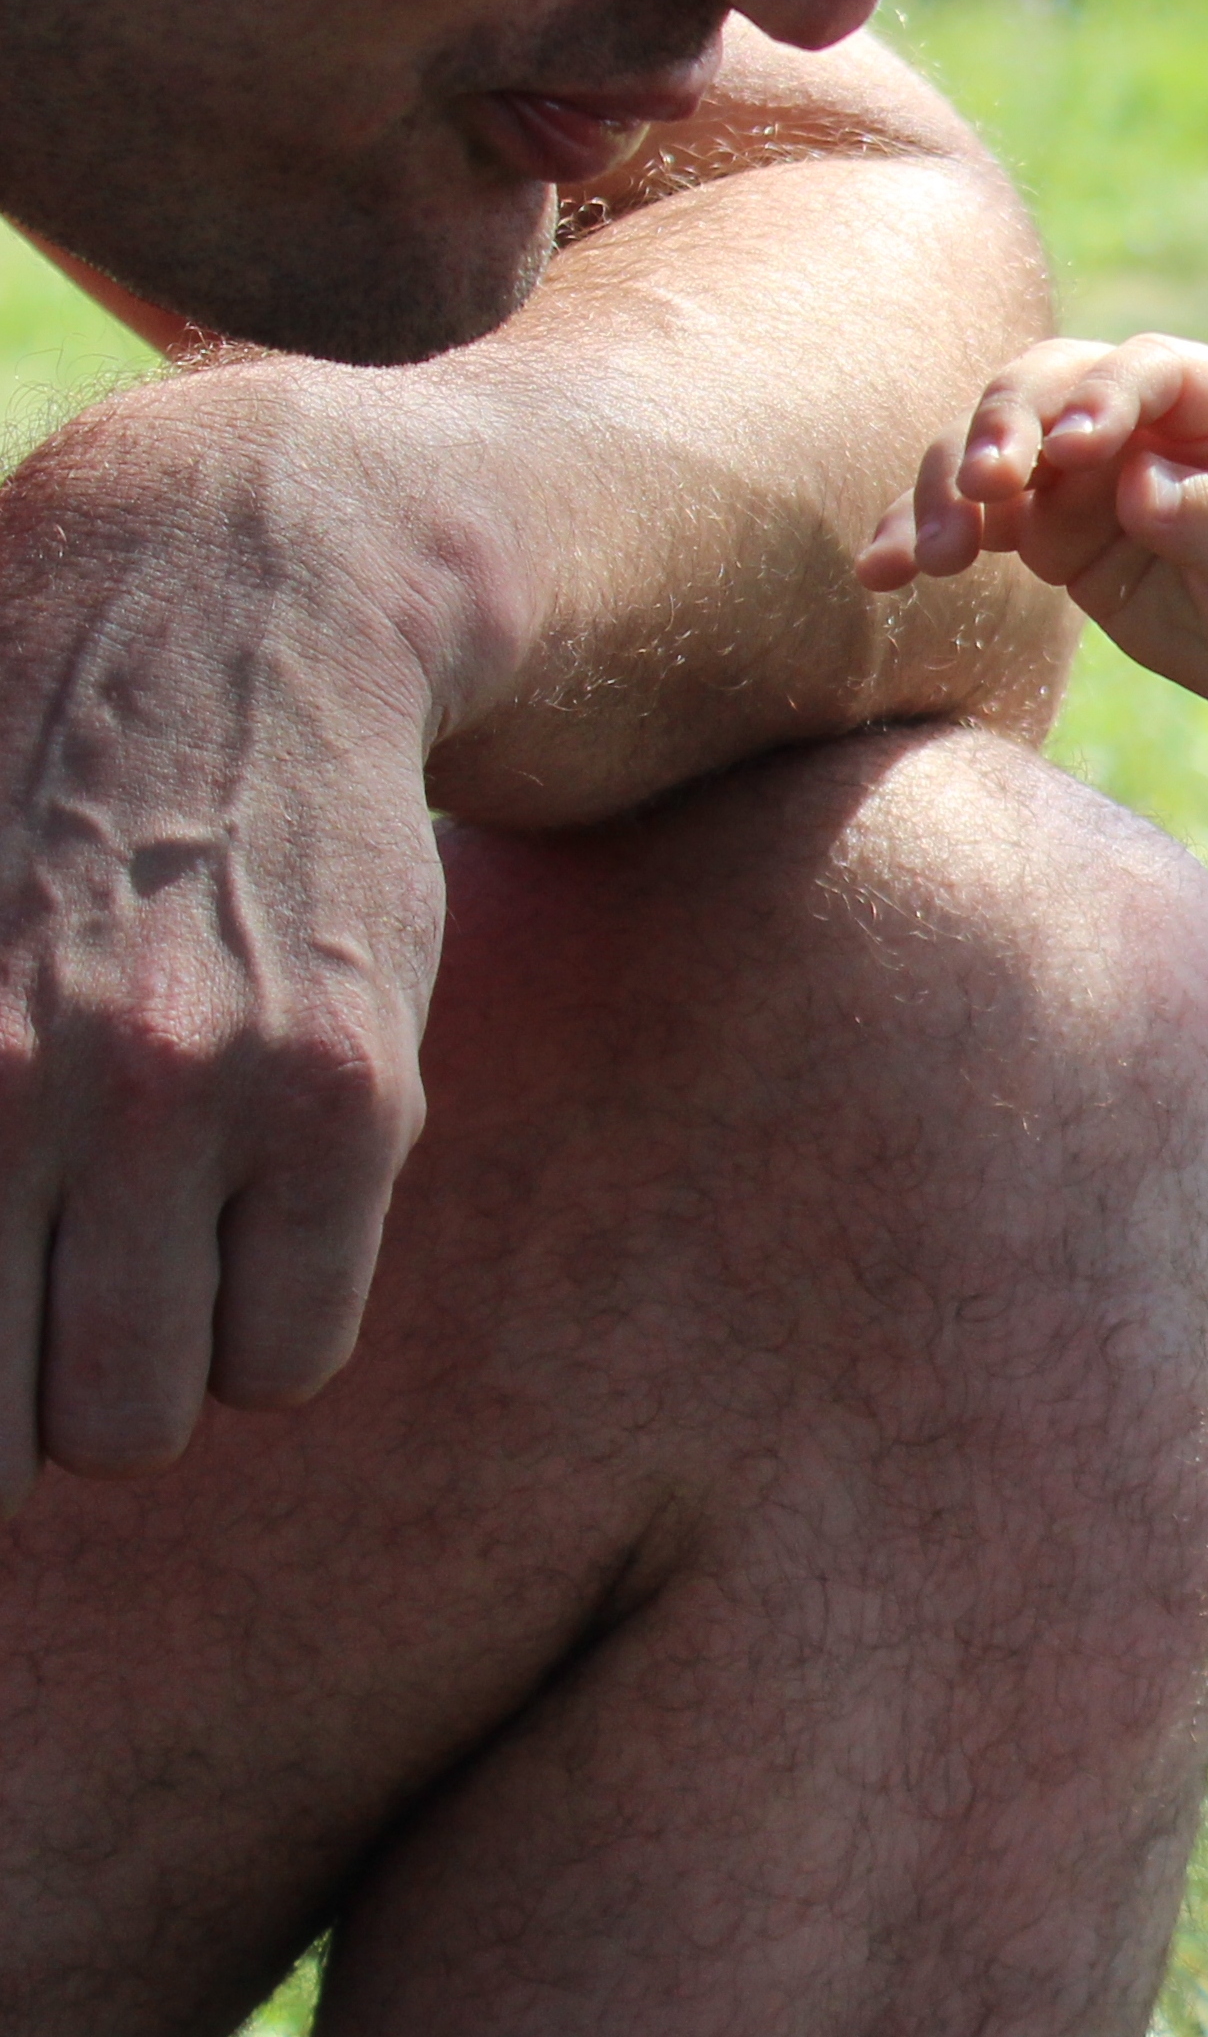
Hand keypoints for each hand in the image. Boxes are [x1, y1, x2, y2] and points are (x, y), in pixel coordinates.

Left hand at [0, 395, 454, 1506]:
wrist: (241, 594)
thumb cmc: (15, 793)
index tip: (6, 1332)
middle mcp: (6, 1086)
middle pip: (6, 1443)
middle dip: (16, 1395)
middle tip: (33, 1290)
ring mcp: (184, 1096)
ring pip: (146, 1419)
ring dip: (136, 1367)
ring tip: (131, 1243)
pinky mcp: (345, 1095)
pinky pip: (293, 1356)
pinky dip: (264, 1322)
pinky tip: (242, 1201)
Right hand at [865, 336, 1207, 714]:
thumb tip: (1139, 488)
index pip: (1147, 370)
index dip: (1104, 395)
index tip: (1076, 447)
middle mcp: (1132, 421)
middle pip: (1042, 388)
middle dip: (1004, 428)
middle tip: (983, 487)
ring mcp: (1079, 474)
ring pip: (985, 451)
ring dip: (946, 492)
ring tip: (934, 559)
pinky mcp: (1045, 529)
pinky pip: (969, 522)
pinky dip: (920, 538)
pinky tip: (881, 573)